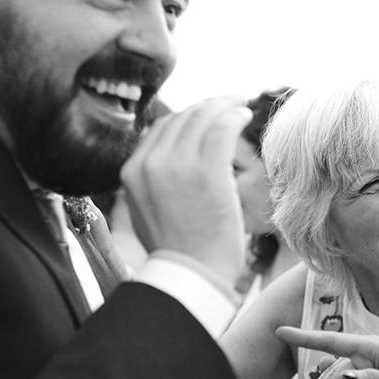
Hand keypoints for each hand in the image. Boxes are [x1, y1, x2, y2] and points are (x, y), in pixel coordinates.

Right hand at [121, 98, 251, 283]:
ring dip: (224, 105)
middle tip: (229, 102)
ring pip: (202, 116)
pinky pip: (222, 128)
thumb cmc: (179, 251)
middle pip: (182, 117)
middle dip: (208, 105)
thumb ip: (154, 182)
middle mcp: (151, 163)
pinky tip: (245, 115)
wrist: (192, 275)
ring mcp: (179, 165)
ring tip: (240, 106)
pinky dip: (234, 115)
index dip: (187, 116)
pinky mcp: (208, 171)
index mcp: (132, 171)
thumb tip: (169, 163)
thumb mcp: (148, 212)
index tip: (207, 115)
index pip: (161, 128)